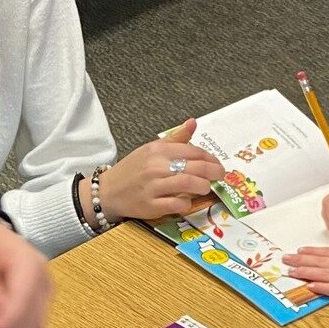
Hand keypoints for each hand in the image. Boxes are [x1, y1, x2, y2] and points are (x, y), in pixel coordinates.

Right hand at [91, 121, 225, 222]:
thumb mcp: (151, 149)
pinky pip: (176, 203)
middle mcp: (156, 166)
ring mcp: (153, 186)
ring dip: (203, 186)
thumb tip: (193, 123)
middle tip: (220, 176)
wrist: (108, 191)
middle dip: (213, 172)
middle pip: (195, 167)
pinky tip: (188, 201)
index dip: (210, 158)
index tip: (216, 164)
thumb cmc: (132, 170)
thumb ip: (175, 138)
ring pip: (188, 183)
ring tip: (206, 188)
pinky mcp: (150, 205)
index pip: (193, 151)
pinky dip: (186, 203)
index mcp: (157, 150)